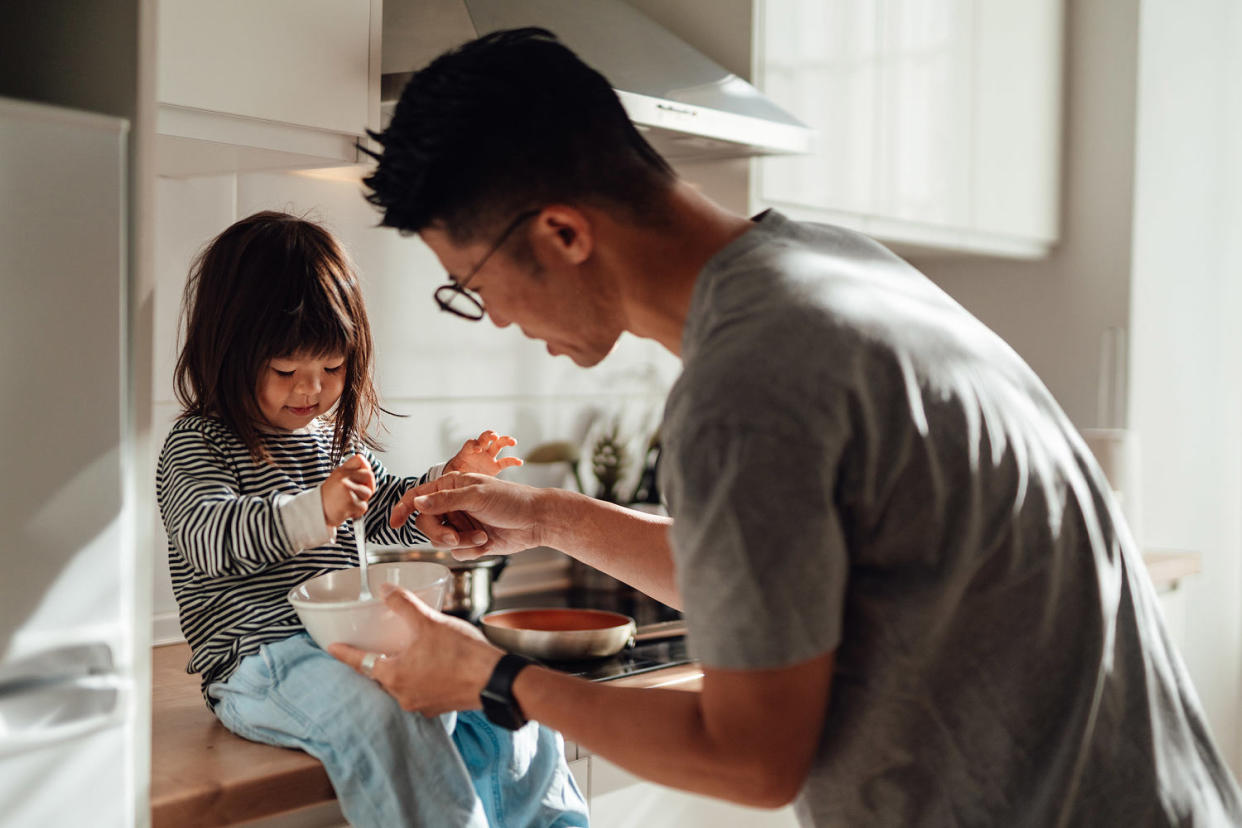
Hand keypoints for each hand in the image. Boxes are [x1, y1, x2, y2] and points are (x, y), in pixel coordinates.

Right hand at [322, 454, 375, 526]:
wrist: (317, 512)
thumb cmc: (330, 498)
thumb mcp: (337, 480)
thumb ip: (352, 473)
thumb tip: (368, 468)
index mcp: (341, 471)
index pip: (359, 459)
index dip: (365, 468)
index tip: (361, 478)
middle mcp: (342, 477)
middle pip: (369, 475)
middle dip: (368, 486)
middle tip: (356, 494)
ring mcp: (346, 488)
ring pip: (368, 493)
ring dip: (361, 501)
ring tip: (347, 503)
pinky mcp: (349, 502)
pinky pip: (363, 507)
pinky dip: (357, 512)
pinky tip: (345, 510)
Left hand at [328, 584, 503, 714]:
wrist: (495, 681)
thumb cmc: (461, 654)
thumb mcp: (428, 622)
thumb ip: (403, 605)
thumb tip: (385, 591)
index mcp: (393, 676)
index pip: (360, 663)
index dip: (345, 653)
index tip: (331, 648)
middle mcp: (403, 696)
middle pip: (380, 677)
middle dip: (375, 663)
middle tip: (371, 648)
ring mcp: (422, 704)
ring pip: (401, 686)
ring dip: (400, 671)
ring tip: (405, 654)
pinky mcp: (440, 706)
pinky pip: (421, 691)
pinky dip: (421, 679)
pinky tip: (431, 666)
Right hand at [389, 472, 546, 556]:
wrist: (536, 521)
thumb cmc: (511, 500)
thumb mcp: (477, 495)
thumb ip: (445, 500)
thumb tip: (417, 502)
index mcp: (451, 486)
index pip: (418, 496)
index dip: (403, 508)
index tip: (394, 523)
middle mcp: (452, 505)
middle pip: (426, 524)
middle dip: (440, 533)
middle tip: (454, 538)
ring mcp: (460, 524)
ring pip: (440, 541)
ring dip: (460, 542)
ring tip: (481, 537)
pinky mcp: (470, 541)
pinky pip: (457, 552)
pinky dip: (470, 550)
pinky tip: (486, 543)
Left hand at [445, 430, 523, 476]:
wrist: (460, 483)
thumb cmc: (453, 479)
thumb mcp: (448, 477)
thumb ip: (448, 478)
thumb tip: (442, 483)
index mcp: (467, 452)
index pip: (471, 443)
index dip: (474, 444)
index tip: (477, 448)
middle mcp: (478, 452)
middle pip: (486, 438)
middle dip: (490, 435)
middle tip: (495, 436)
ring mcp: (488, 458)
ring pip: (498, 445)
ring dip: (505, 440)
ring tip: (513, 442)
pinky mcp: (495, 467)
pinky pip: (506, 462)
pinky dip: (513, 461)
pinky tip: (520, 463)